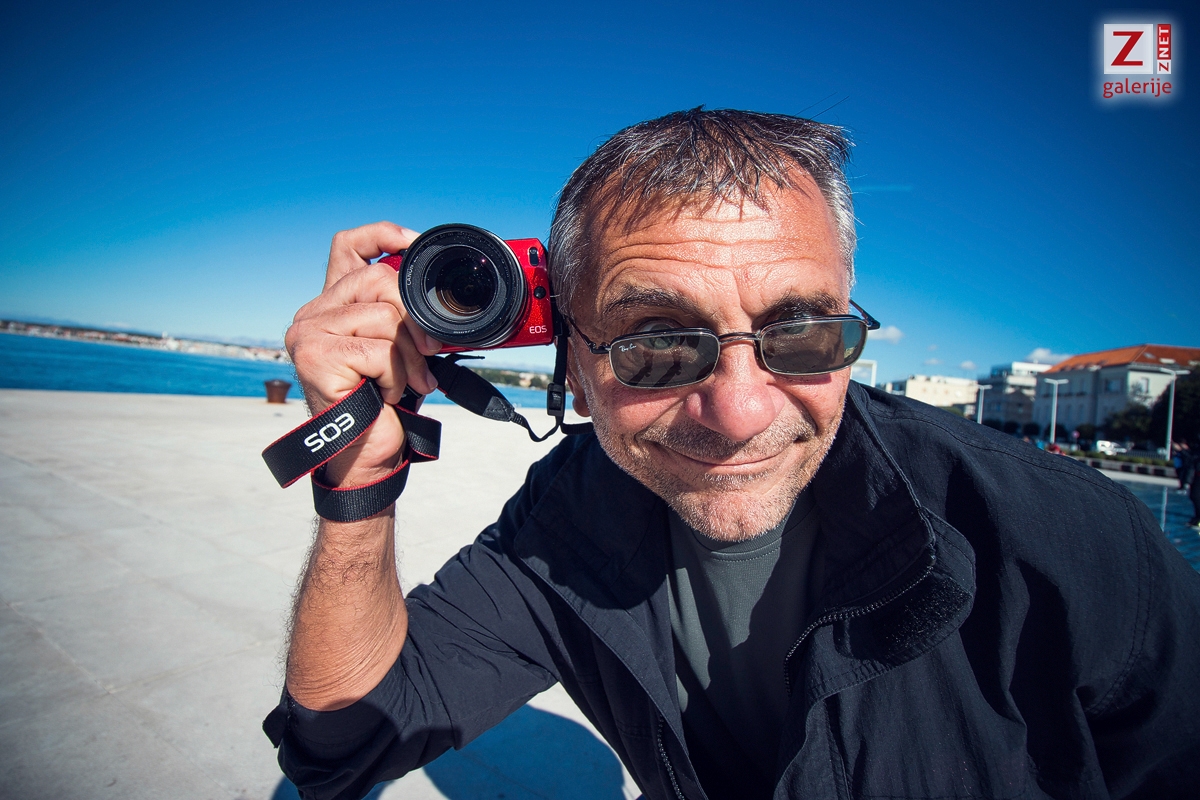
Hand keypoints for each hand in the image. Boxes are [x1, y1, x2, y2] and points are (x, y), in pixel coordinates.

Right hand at [286, 222, 442, 487]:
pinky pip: (379, 349)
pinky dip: (396, 375)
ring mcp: (308, 333)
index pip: (348, 246)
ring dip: (410, 357)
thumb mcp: (399, 351)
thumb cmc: (383, 406)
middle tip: (430, 352)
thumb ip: (404, 317)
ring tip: (406, 383)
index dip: (383, 234)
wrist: (365, 457)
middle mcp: (312, 314)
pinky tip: (387, 394)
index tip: (414, 243)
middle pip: (379, 279)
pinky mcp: (314, 356)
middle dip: (415, 318)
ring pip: (385, 316)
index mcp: (332, 306)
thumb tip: (438, 300)